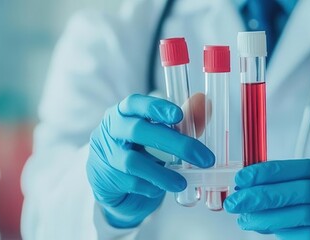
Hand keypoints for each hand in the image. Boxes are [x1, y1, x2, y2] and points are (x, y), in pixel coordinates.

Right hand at [87, 94, 214, 227]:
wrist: (112, 181)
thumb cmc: (137, 149)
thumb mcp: (159, 132)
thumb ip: (182, 119)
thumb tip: (203, 103)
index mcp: (124, 112)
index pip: (134, 103)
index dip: (156, 107)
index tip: (178, 115)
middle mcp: (112, 130)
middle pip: (138, 131)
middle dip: (173, 143)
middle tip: (202, 157)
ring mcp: (107, 155)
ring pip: (132, 162)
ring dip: (161, 173)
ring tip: (182, 182)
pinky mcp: (107, 179)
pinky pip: (131, 183)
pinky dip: (151, 186)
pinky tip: (163, 188)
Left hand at [225, 160, 309, 238]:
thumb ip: (293, 182)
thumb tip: (251, 186)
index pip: (300, 168)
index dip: (268, 172)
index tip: (243, 178)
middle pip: (300, 192)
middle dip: (263, 196)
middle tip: (237, 202)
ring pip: (302, 218)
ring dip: (268, 219)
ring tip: (246, 219)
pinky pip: (308, 237)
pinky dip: (285, 233)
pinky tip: (268, 229)